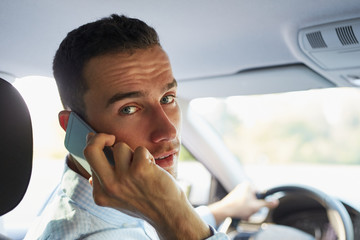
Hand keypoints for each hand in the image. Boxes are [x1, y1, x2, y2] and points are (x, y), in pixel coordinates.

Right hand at [84, 133, 210, 239]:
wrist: (169, 214)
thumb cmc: (145, 202)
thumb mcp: (118, 198)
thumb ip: (105, 181)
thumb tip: (91, 162)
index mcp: (100, 194)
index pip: (89, 161)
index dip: (96, 146)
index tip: (104, 141)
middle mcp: (109, 186)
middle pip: (90, 150)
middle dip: (99, 137)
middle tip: (111, 138)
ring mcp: (123, 178)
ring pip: (120, 147)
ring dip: (133, 153)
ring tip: (142, 166)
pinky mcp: (140, 169)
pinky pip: (140, 149)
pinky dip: (148, 156)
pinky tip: (152, 168)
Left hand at [209, 181, 278, 224]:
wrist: (224, 211)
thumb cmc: (238, 207)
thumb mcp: (256, 206)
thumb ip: (267, 204)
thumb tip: (276, 202)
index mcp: (248, 185)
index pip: (260, 194)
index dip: (259, 202)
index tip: (256, 206)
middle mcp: (243, 187)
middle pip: (255, 199)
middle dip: (253, 208)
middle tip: (249, 211)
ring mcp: (239, 192)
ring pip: (249, 204)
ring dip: (249, 210)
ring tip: (244, 213)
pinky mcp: (235, 198)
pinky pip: (243, 205)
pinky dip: (243, 210)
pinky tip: (240, 214)